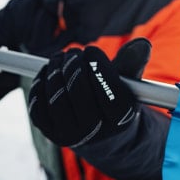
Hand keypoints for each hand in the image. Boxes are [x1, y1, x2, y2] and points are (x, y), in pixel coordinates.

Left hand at [28, 38, 150, 147]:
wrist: (99, 134)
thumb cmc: (113, 100)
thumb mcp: (128, 84)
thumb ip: (133, 64)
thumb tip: (142, 44)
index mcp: (119, 120)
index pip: (109, 89)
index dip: (97, 65)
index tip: (92, 51)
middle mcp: (95, 132)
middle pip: (78, 91)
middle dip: (73, 64)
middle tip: (73, 53)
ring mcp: (69, 135)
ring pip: (55, 95)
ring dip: (54, 69)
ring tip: (60, 59)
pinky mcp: (49, 132)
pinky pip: (37, 104)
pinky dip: (40, 83)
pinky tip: (48, 72)